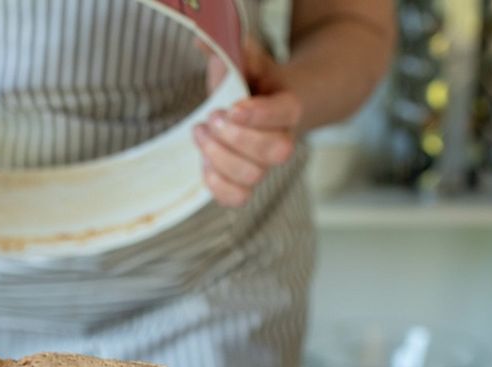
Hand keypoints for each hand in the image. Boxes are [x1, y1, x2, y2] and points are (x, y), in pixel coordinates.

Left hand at [194, 42, 300, 207]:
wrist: (267, 106)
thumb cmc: (253, 83)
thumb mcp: (247, 61)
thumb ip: (233, 53)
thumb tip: (204, 42)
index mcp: (289, 106)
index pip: (286, 114)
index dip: (260, 115)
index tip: (233, 108)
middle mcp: (283, 140)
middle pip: (274, 152)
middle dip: (236, 137)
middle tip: (212, 117)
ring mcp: (264, 165)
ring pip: (253, 176)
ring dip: (219, 157)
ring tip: (201, 132)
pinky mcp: (244, 183)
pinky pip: (236, 198)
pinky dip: (216, 185)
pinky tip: (204, 162)